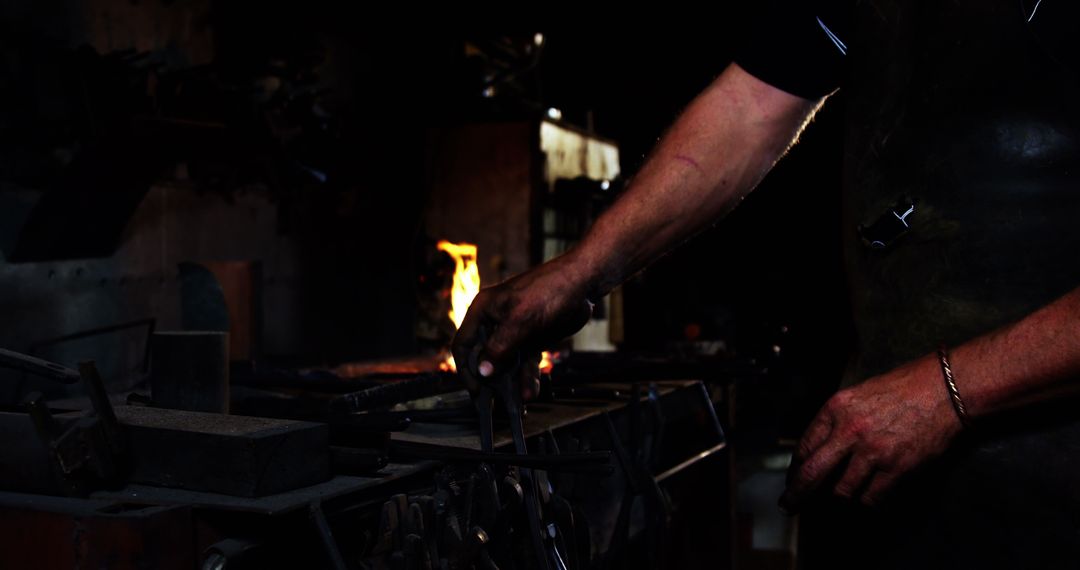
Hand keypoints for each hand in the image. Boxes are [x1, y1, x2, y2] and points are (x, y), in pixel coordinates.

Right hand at [451, 256, 592, 397]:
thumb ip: (500, 347)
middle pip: (485, 357)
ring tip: (516, 404)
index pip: (463, 344)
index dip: (466, 368)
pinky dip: (527, 378)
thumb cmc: (548, 290)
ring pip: (506, 364)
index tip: (476, 389)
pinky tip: (530, 393)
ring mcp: (514, 332)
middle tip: (494, 403)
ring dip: (511, 383)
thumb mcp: (520, 320)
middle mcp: (495, 322)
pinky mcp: (531, 339)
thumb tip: (483, 371)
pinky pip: (525, 363)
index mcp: (483, 312)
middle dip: (490, 380)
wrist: (582, 283)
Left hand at [780, 354, 963, 510]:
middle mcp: (850, 431)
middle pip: (813, 474)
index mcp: (836, 408)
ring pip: (842, 491)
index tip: (794, 479)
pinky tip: (865, 497)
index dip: (796, 468)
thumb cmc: (903, 388)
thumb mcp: (858, 393)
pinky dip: (866, 501)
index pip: (805, 447)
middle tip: (790, 506)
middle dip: (798, 495)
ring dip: (838, 498)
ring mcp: (873, 452)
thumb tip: (822, 448)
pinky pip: (871, 497)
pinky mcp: (897, 468)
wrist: (943, 389)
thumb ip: (838, 419)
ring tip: (838, 500)